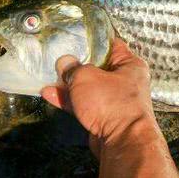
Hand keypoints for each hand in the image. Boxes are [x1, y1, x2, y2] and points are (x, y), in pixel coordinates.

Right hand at [41, 38, 160, 152]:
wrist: (122, 142)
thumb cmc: (110, 102)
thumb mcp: (86, 77)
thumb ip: (73, 68)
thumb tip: (64, 63)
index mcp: (130, 65)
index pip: (112, 45)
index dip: (93, 40)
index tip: (75, 35)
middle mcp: (126, 81)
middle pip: (98, 67)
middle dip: (77, 64)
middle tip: (57, 57)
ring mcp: (114, 100)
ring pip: (89, 87)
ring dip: (69, 84)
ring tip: (48, 77)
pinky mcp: (104, 116)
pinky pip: (85, 103)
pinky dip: (69, 99)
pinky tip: (49, 94)